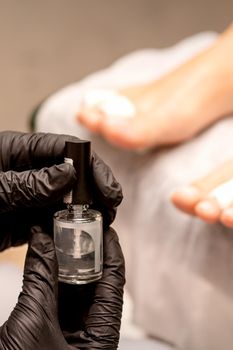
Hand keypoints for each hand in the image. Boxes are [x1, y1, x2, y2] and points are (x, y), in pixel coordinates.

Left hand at [0, 131, 121, 250]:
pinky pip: (55, 221)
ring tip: (103, 221)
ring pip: (67, 199)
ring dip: (86, 209)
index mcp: (18, 150)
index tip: (105, 185)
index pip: (64, 148)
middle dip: (94, 188)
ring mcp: (30, 196)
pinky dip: (70, 228)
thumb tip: (68, 175)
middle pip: (71, 173)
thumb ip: (29, 184)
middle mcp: (28, 171)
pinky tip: (81, 234)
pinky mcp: (27, 219)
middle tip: (111, 205)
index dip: (90, 164)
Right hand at [0, 226, 124, 349]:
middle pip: (96, 285)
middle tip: (81, 229)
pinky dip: (52, 275)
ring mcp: (70, 332)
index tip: (107, 231)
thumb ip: (40, 278)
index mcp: (100, 342)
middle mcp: (90, 335)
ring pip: (75, 289)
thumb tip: (42, 240)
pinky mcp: (51, 330)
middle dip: (88, 255)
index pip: (114, 287)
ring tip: (64, 236)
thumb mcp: (33, 323)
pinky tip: (48, 255)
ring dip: (68, 263)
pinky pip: (58, 296)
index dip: (112, 255)